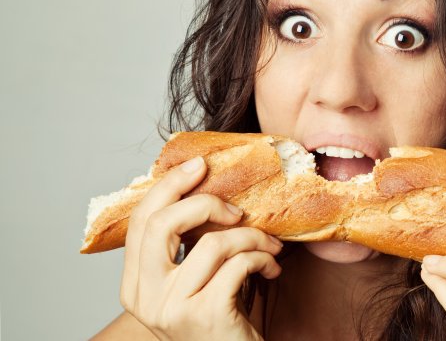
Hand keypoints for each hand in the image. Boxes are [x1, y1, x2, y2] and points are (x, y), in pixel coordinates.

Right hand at [120, 156, 282, 340]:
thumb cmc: (221, 319)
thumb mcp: (194, 282)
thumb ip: (184, 248)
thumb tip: (200, 187)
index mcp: (136, 284)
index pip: (140, 221)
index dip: (169, 186)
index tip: (199, 166)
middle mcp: (145, 298)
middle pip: (162, 223)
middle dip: (205, 202)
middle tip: (237, 209)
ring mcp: (173, 308)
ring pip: (213, 242)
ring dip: (251, 237)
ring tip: (268, 248)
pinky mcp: (206, 314)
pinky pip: (238, 263)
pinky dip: (262, 258)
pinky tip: (271, 268)